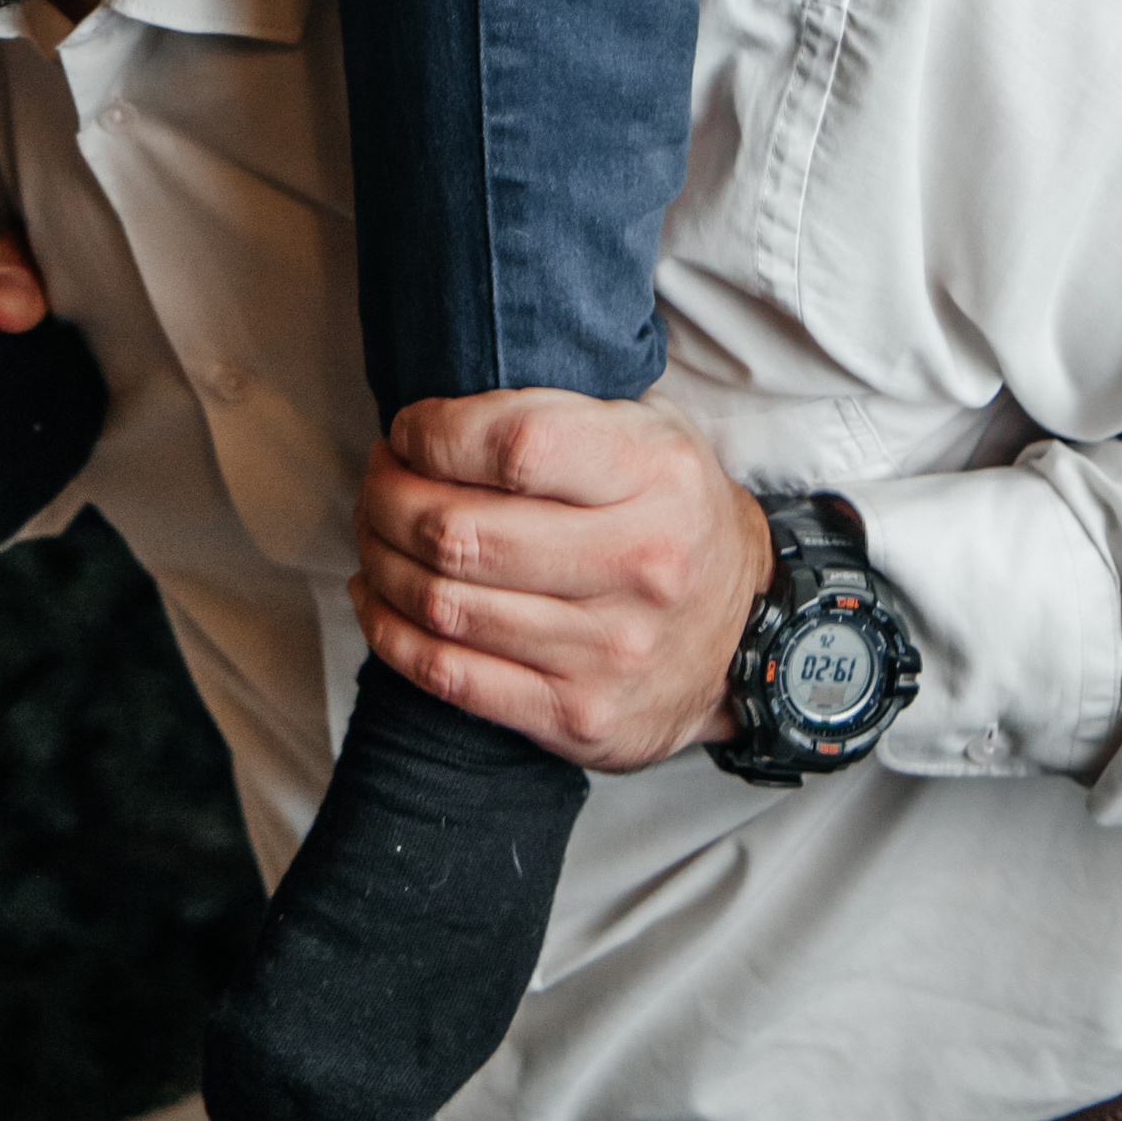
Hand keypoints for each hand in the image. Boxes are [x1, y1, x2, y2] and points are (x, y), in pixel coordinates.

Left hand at [351, 389, 774, 771]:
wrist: (746, 638)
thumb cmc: (670, 513)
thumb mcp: (648, 430)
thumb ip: (557, 408)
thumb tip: (436, 402)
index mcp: (656, 475)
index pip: (515, 446)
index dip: (434, 434)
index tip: (409, 432)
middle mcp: (640, 565)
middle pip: (459, 532)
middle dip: (388, 496)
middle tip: (378, 480)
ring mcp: (610, 651)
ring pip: (443, 604)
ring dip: (381, 560)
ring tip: (375, 532)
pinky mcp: (580, 717)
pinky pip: (450, 676)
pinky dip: (391, 633)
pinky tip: (379, 598)